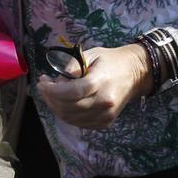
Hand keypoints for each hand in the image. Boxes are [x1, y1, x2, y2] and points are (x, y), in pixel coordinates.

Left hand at [36, 43, 153, 129]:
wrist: (135, 74)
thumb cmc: (110, 60)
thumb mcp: (90, 54)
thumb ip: (72, 66)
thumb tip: (57, 82)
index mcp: (100, 83)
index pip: (71, 92)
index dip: (52, 91)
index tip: (42, 83)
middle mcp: (104, 103)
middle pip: (69, 108)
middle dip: (50, 98)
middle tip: (44, 86)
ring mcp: (105, 115)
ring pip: (71, 118)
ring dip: (56, 107)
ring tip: (51, 94)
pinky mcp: (105, 122)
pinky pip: (79, 123)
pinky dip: (67, 114)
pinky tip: (63, 102)